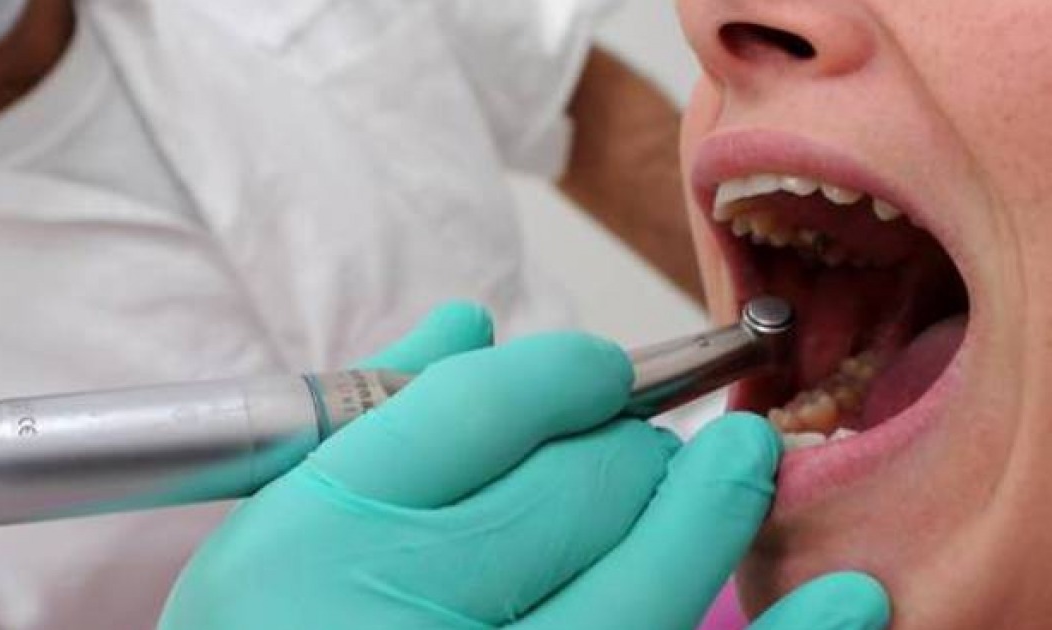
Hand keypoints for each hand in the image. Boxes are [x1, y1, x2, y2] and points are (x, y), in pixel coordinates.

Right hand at [159, 304, 888, 628]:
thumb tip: (472, 323)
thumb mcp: (272, 531)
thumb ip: (368, 420)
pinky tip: (854, 599)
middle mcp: (403, 618)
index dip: (566, 374)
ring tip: (748, 463)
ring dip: (714, 509)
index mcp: (318, 538)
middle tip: (645, 447)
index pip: (483, 407)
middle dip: (631, 446)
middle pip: (578, 487)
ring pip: (649, 586)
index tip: (600, 374)